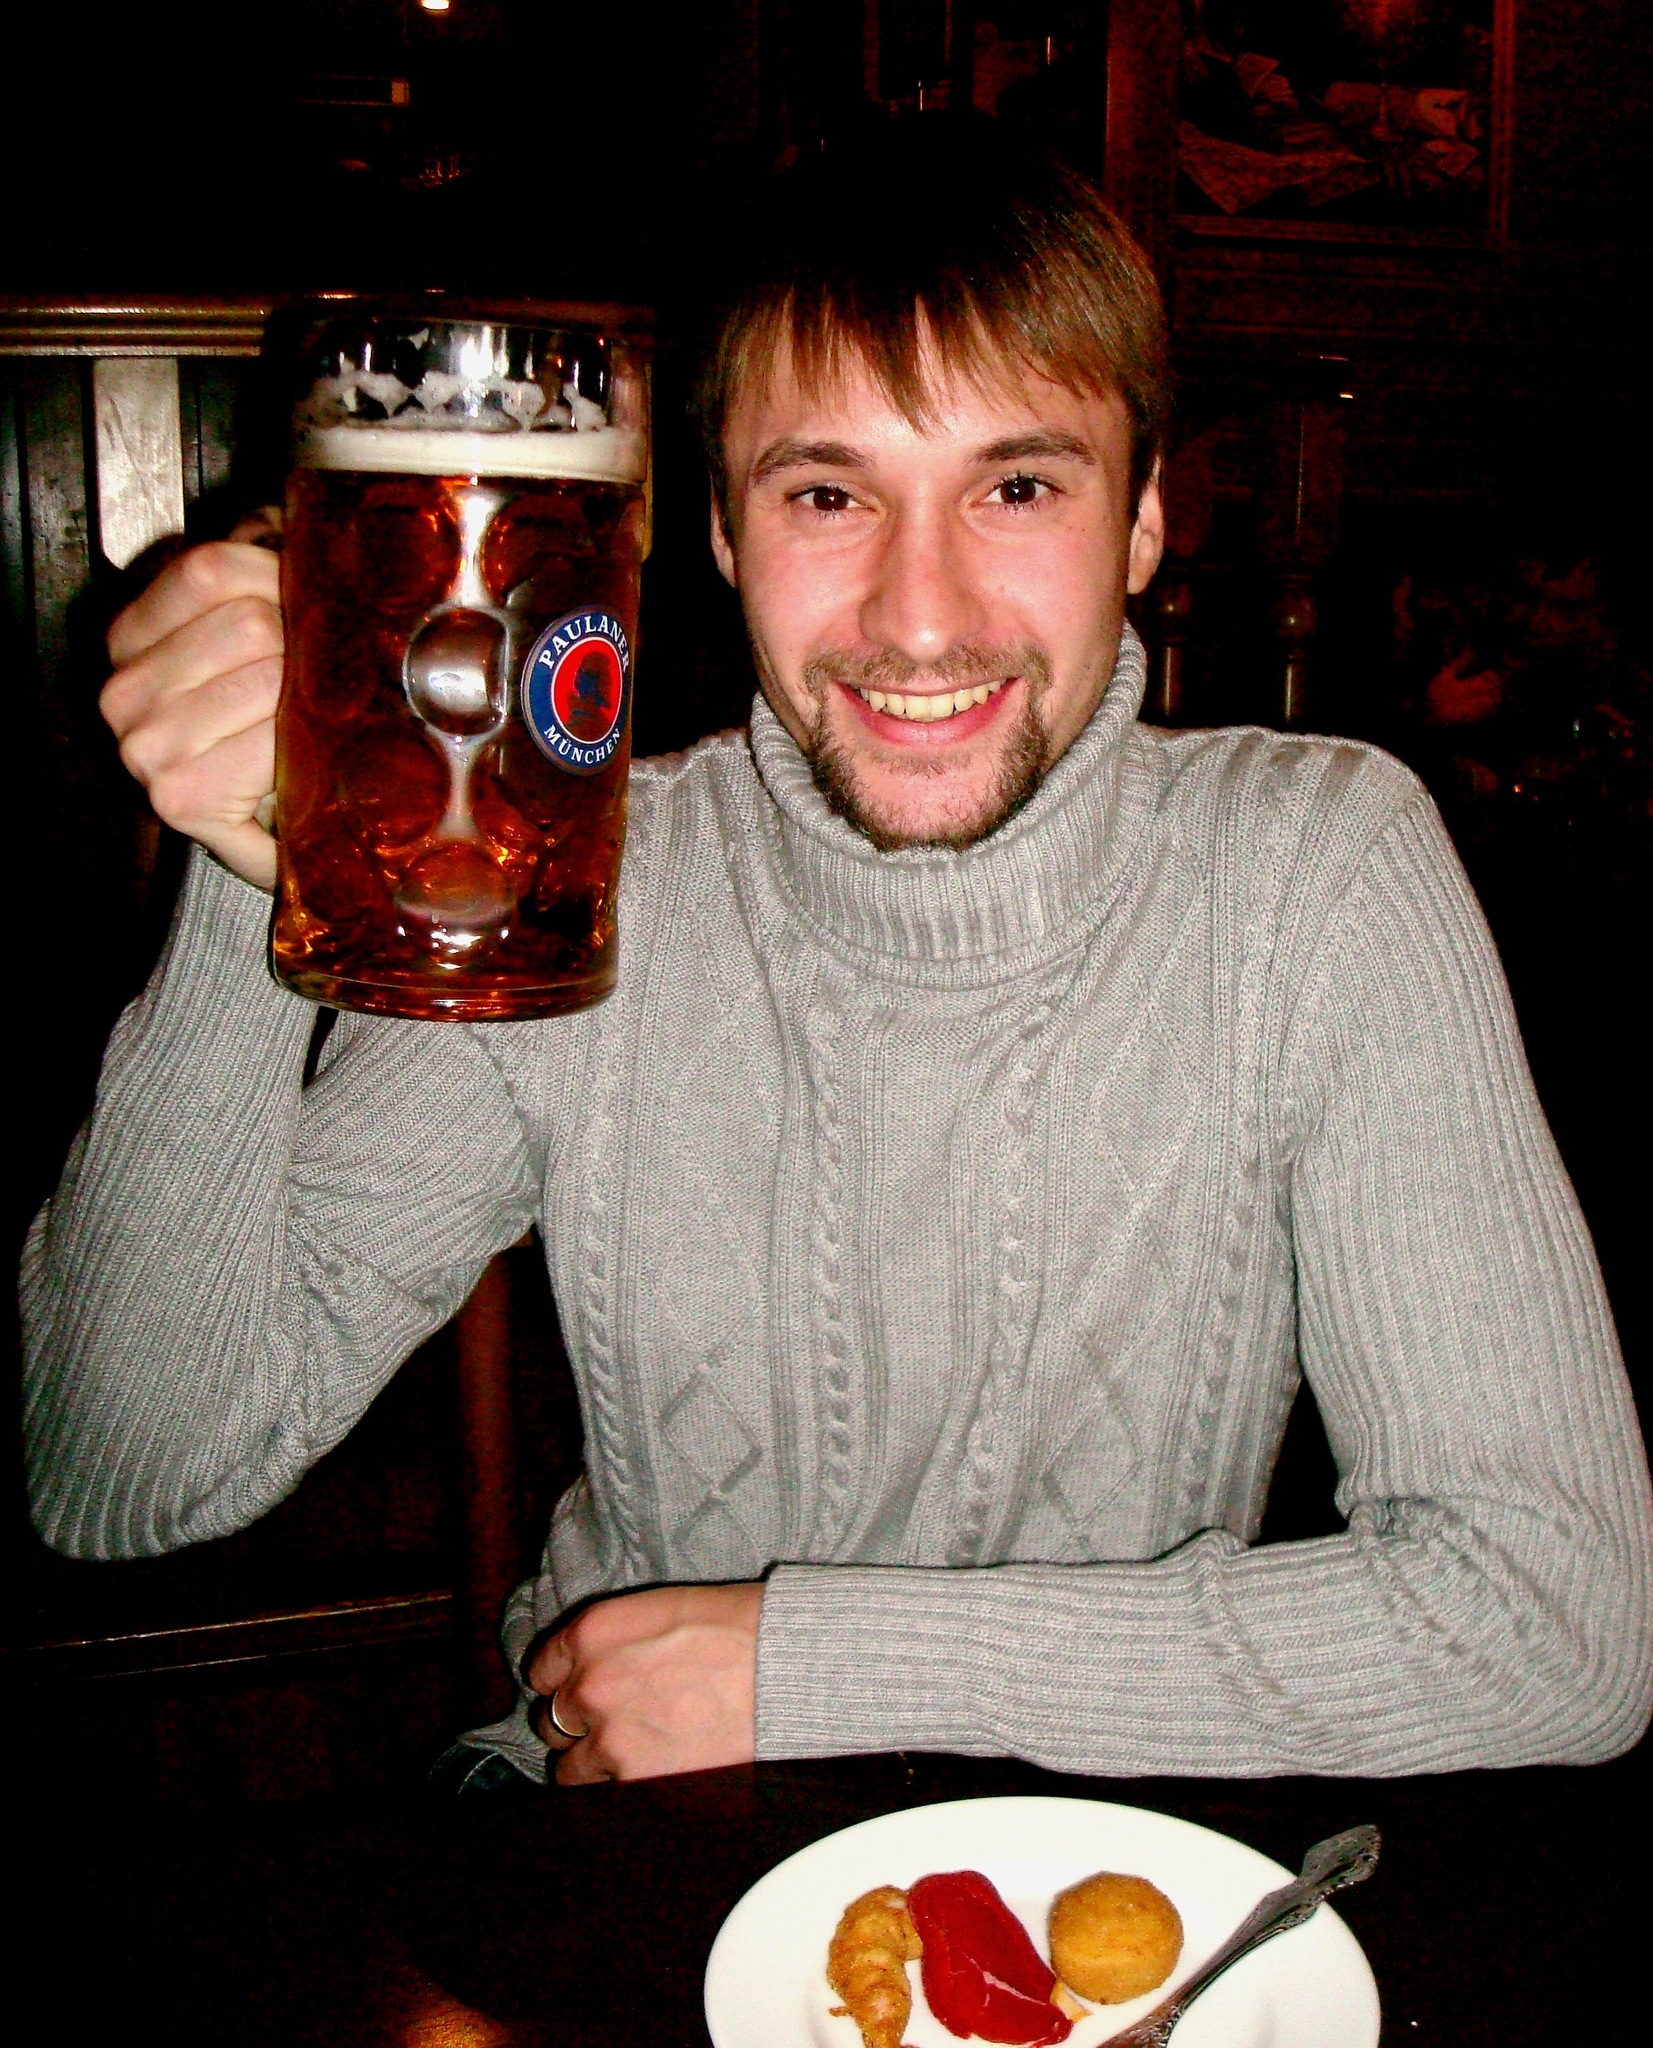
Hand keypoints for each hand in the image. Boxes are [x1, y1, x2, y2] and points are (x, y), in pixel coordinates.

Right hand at [101, 509, 284, 890]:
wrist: (263, 837)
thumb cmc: (259, 737)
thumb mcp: (249, 635)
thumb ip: (257, 567)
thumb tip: (297, 512)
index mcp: (131, 636)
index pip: (209, 565)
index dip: (278, 574)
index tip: (309, 604)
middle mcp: (123, 689)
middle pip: (250, 621)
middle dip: (306, 645)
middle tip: (328, 679)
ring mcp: (144, 744)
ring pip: (268, 678)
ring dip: (314, 702)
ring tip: (318, 722)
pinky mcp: (179, 796)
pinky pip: (271, 745)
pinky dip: (306, 755)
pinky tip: (305, 766)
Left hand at [525, 1582, 762, 1785]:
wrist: (787, 1670)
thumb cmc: (739, 1628)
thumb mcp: (663, 1609)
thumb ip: (615, 1639)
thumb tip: (592, 1667)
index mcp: (594, 1632)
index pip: (542, 1667)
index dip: (561, 1681)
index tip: (578, 1689)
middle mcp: (590, 1684)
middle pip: (552, 1719)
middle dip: (577, 1723)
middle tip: (613, 1722)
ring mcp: (609, 1738)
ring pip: (569, 1768)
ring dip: (593, 1763)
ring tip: (633, 1754)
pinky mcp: (634, 1782)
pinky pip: (602, 1795)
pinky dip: (620, 1788)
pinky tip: (651, 1770)